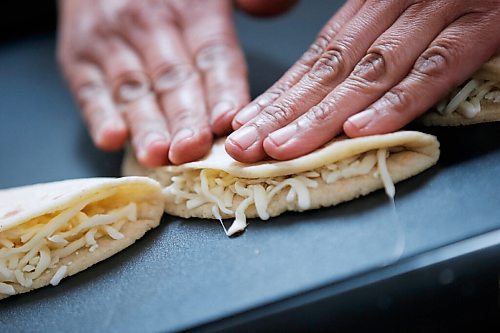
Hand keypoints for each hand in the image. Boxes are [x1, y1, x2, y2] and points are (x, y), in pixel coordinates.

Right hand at [58, 0, 250, 165]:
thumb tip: (267, 10)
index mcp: (195, 13)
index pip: (214, 57)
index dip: (221, 91)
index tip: (228, 122)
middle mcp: (153, 26)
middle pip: (175, 80)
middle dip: (185, 118)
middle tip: (192, 149)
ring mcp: (113, 44)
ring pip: (135, 90)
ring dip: (146, 125)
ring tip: (156, 154)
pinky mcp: (79, 59)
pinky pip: (89, 89)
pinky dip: (100, 115)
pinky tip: (112, 139)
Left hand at [226, 0, 499, 162]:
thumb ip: (348, 22)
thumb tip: (275, 28)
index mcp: (373, 4)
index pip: (316, 58)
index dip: (279, 94)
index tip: (246, 124)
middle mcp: (396, 8)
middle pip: (330, 71)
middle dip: (284, 114)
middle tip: (246, 147)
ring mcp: (438, 14)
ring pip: (369, 74)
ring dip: (323, 117)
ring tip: (283, 149)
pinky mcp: (481, 27)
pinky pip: (434, 70)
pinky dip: (396, 103)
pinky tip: (360, 130)